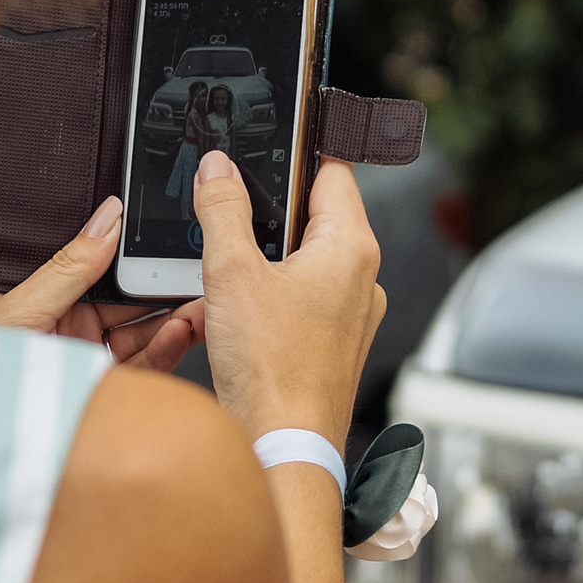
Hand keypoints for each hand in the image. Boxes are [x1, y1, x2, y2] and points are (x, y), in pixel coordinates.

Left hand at [0, 196, 201, 369]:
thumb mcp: (17, 307)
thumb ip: (67, 268)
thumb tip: (105, 220)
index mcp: (47, 292)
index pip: (103, 267)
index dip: (137, 256)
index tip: (168, 243)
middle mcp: (71, 322)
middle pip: (132, 300)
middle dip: (168, 290)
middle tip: (197, 277)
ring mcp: (88, 356)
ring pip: (145, 334)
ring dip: (176, 320)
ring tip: (198, 307)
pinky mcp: (101, 387)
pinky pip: (142, 366)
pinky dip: (166, 350)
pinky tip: (180, 333)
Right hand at [193, 151, 384, 449]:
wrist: (284, 446)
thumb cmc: (273, 370)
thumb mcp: (231, 273)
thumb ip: (222, 210)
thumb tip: (218, 169)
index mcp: (352, 248)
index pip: (333, 171)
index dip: (301, 150)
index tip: (275, 136)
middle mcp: (364, 278)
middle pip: (319, 215)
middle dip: (275, 209)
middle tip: (233, 207)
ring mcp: (354, 314)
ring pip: (310, 260)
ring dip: (272, 256)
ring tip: (231, 267)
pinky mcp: (335, 344)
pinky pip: (307, 299)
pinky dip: (275, 294)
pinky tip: (239, 310)